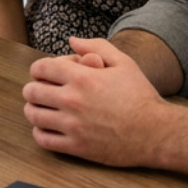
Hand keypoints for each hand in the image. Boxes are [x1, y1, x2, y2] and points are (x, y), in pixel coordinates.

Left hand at [21, 36, 169, 167]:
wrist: (155, 132)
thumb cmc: (140, 96)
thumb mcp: (123, 62)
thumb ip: (96, 46)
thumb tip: (72, 40)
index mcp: (82, 77)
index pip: (40, 68)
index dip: (39, 69)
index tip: (44, 74)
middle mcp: (72, 100)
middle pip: (32, 92)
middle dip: (34, 88)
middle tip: (41, 91)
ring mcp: (72, 125)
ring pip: (34, 115)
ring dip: (34, 109)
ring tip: (42, 109)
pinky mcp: (76, 147)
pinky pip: (43, 140)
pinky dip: (40, 133)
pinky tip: (48, 128)